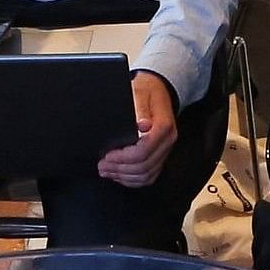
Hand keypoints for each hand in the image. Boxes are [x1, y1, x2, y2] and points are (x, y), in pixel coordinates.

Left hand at [97, 69, 180, 186]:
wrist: (158, 90)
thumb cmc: (146, 91)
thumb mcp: (140, 93)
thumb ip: (139, 109)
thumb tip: (142, 125)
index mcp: (164, 126)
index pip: (144, 150)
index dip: (123, 157)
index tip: (107, 155)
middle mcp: (168, 141)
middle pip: (145, 166)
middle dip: (120, 169)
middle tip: (102, 166)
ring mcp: (165, 150)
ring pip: (147, 175)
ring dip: (124, 177)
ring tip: (107, 171)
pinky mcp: (161, 156)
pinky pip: (149, 176)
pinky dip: (133, 180)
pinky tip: (119, 175)